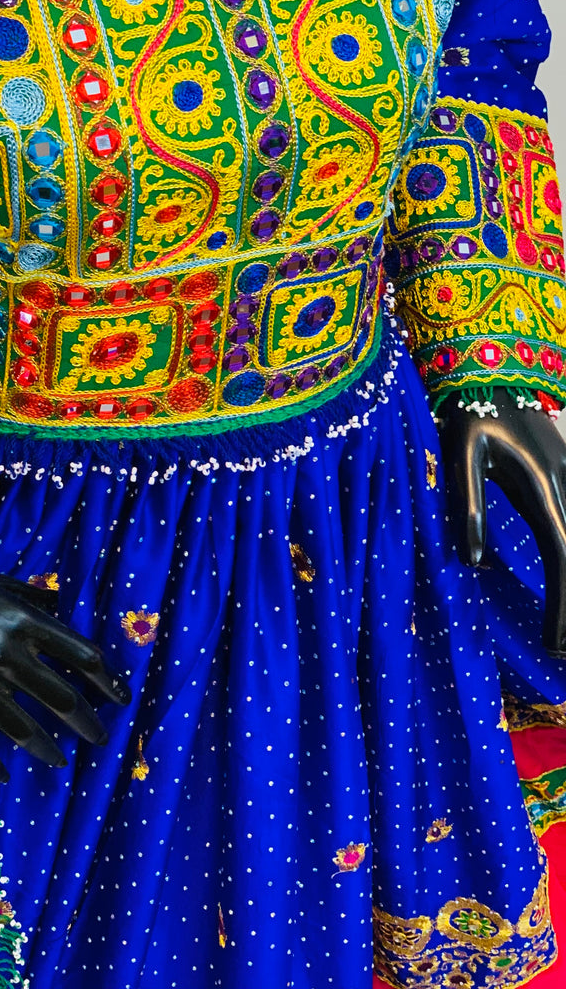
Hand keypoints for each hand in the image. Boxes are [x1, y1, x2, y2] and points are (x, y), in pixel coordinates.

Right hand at [0, 546, 129, 780]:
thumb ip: (23, 594)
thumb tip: (57, 603)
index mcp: (19, 618)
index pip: (81, 654)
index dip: (107, 680)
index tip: (120, 697)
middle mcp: (2, 651)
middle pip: (61, 698)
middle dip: (87, 723)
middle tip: (101, 739)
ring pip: (23, 727)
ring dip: (49, 748)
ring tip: (62, 761)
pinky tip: (4, 774)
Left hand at [439, 389, 565, 654]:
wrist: (493, 366)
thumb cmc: (469, 412)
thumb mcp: (460, 454)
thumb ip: (467, 505)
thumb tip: (473, 562)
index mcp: (540, 486)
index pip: (561, 555)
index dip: (563, 602)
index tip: (555, 643)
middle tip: (559, 649)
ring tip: (560, 629)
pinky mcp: (564, 473)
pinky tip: (561, 577)